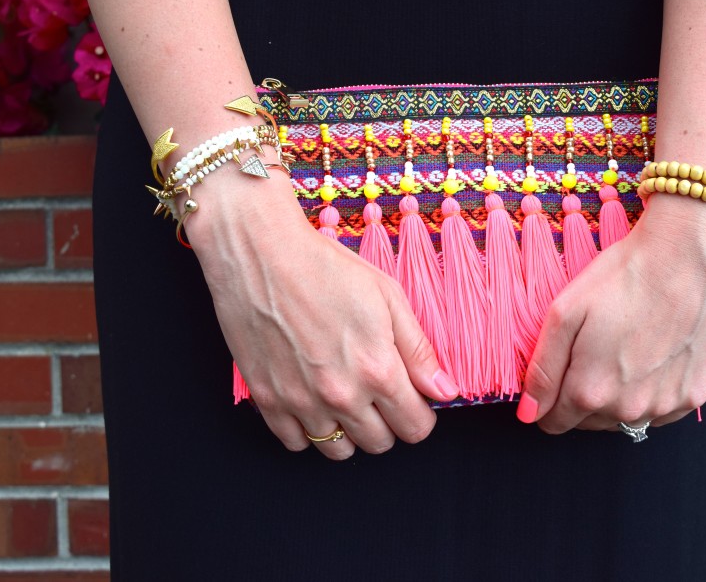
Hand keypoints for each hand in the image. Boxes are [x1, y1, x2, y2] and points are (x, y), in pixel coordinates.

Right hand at [185, 170, 459, 459]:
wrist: (260, 253)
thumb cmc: (326, 268)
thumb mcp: (388, 298)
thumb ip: (418, 351)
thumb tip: (445, 391)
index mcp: (377, 369)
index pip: (415, 428)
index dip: (420, 415)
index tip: (413, 399)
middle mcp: (340, 394)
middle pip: (379, 443)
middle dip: (388, 424)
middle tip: (379, 393)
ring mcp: (300, 401)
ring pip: (338, 450)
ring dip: (349, 431)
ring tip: (347, 399)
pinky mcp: (267, 399)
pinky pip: (296, 443)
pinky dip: (308, 430)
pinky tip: (313, 400)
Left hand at [517, 192, 705, 432]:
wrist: (688, 257)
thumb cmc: (623, 278)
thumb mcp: (565, 313)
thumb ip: (542, 370)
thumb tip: (527, 414)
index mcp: (589, 391)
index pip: (554, 422)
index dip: (549, 401)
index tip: (560, 372)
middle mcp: (627, 409)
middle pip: (588, 422)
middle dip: (583, 396)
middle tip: (595, 349)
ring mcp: (664, 405)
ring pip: (625, 419)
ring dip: (618, 397)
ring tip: (626, 350)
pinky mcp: (693, 394)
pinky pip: (661, 411)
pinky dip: (652, 393)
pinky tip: (654, 357)